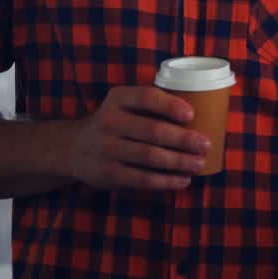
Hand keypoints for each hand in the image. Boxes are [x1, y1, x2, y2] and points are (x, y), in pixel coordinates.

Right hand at [63, 85, 209, 189]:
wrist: (72, 147)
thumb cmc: (115, 122)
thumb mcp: (123, 105)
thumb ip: (151, 105)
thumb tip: (203, 112)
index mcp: (117, 99)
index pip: (146, 97)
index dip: (170, 105)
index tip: (192, 114)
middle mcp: (109, 121)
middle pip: (153, 131)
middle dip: (184, 139)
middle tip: (206, 145)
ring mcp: (106, 149)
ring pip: (149, 157)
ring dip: (179, 161)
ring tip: (199, 163)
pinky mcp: (107, 173)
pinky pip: (141, 179)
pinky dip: (166, 181)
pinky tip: (183, 180)